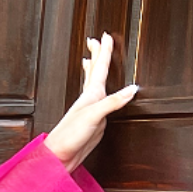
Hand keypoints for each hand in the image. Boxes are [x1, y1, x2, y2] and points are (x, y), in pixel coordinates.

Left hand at [43, 33, 137, 169]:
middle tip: (96, 39)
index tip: (106, 36)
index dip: (104, 52)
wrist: (59, 155)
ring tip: (92, 59)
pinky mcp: (94, 122)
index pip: (99, 68)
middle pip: (94, 72)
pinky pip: (101, 101)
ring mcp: (91, 110)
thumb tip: (132, 89)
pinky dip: (100, 91)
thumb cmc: (70, 135)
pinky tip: (100, 93)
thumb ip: (113, 102)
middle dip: (97, 55)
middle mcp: (90, 99)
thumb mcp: (94, 115)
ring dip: (94, 70)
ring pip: (94, 84)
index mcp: (90, 95)